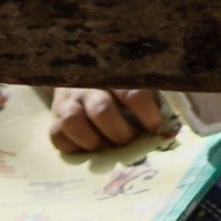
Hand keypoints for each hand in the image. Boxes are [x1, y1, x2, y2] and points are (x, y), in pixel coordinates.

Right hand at [45, 84, 182, 156]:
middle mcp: (88, 85)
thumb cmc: (120, 87)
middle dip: (120, 133)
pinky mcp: (54, 117)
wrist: (82, 72)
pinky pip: (57, 135)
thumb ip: (149, 102)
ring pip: (73, 121)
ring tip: (106, 147)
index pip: (132, 92)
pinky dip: (74, 147)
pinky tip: (89, 148)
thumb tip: (166, 131)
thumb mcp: (136, 85)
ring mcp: (67, 101)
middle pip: (102, 110)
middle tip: (129, 140)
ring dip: (94, 140)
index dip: (147, 114)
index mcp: (114, 74)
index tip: (156, 128)